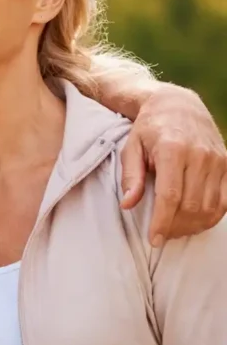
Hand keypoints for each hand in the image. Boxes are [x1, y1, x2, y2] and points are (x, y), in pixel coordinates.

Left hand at [120, 84, 226, 245]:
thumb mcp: (131, 147)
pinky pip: (225, 200)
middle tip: (161, 235)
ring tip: (175, 230)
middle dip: (176, 227)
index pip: (169, 196)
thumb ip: (131, 176)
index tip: (153, 239)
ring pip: (210, 206)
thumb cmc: (148, 129)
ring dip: (193, 225)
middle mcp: (199, 155)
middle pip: (191, 205)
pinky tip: (196, 222)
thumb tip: (127, 205)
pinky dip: (212, 216)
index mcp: (172, 149)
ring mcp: (217, 160)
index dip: (162, 222)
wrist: (177, 105)